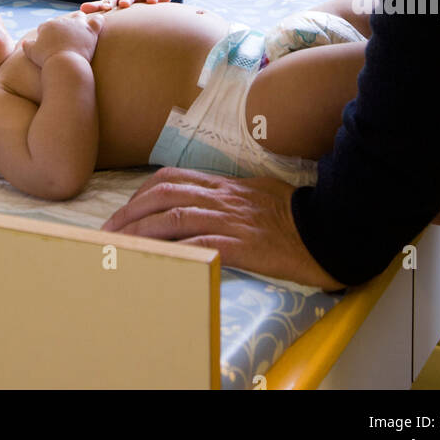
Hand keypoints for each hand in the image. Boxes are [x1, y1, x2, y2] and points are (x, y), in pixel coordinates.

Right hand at [22, 13, 104, 68]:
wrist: (64, 64)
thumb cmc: (47, 61)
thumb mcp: (32, 53)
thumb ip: (27, 46)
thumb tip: (23, 43)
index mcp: (47, 25)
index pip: (47, 26)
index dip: (48, 34)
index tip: (51, 42)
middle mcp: (62, 21)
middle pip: (63, 20)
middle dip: (64, 26)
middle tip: (67, 36)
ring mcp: (77, 24)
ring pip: (80, 16)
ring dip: (80, 21)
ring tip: (82, 28)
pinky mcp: (90, 30)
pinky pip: (97, 20)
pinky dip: (98, 21)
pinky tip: (97, 24)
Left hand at [100, 168, 345, 290]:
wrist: (331, 227)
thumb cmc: (297, 213)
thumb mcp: (258, 193)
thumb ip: (229, 195)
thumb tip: (203, 201)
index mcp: (225, 185)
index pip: (172, 179)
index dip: (141, 193)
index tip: (123, 210)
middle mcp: (223, 198)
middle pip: (164, 195)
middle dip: (130, 213)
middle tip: (108, 232)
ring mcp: (232, 220)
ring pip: (175, 217)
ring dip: (141, 232)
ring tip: (120, 246)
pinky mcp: (243, 244)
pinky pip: (202, 244)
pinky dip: (175, 250)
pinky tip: (158, 260)